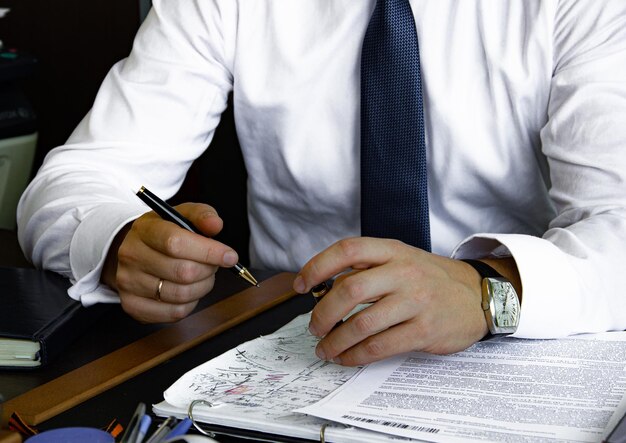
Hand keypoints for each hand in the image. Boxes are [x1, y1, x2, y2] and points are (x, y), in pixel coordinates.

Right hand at [102, 203, 238, 322]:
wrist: (134, 252)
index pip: (176, 243)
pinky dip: (190, 303)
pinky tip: (189, 289)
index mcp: (145, 229)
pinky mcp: (133, 305)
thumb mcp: (181, 215)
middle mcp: (132, 256)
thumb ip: (202, 215)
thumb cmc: (164, 234)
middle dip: (208, 270)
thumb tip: (215, 224)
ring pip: (181, 294)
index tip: (229, 256)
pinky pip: (174, 312)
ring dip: (202, 287)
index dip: (208, 252)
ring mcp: (129, 283)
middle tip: (213, 264)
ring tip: (202, 276)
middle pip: (183, 272)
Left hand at [293, 237, 488, 365]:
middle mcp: (403, 272)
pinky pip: (380, 346)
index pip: (347, 250)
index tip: (300, 285)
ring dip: (335, 341)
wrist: (477, 295)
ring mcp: (415, 301)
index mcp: (392, 250)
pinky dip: (355, 355)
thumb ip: (367, 268)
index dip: (317, 266)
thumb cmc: (430, 279)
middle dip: (322, 314)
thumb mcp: (401, 260)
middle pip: (348, 290)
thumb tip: (322, 289)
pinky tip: (347, 358)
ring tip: (325, 349)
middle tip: (314, 327)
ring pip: (361, 323)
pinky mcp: (424, 330)